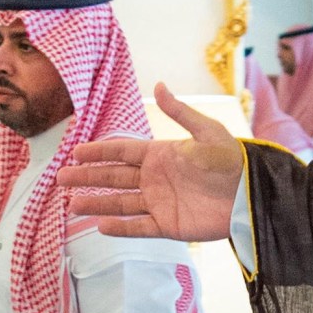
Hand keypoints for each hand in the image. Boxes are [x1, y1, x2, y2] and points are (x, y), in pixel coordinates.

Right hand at [57, 84, 243, 240]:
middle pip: (113, 178)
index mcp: (161, 154)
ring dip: (97, 204)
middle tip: (60, 179)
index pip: (121, 151)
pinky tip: (100, 226)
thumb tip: (159, 84)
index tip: (74, 153)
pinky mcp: (169, 226)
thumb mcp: (206, 131)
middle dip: (87, 177)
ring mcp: (160, 203)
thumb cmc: (232, 159)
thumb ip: (179, 112)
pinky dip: (120, 228)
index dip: (98, 151)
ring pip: (120, 203)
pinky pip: (139, 227)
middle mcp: (155, 179)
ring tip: (72, 205)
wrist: (251, 193)